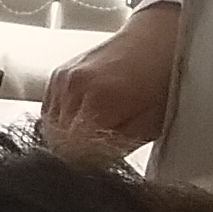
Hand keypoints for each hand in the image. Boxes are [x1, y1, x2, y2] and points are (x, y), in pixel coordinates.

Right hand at [37, 0, 182, 168]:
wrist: (158, 37)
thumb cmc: (164, 79)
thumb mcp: (151, 123)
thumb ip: (117, 148)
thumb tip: (94, 170)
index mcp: (100, 100)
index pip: (74, 153)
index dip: (86, 168)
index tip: (99, 173)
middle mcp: (73, 88)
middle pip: (58, 144)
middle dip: (76, 157)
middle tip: (100, 159)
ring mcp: (61, 80)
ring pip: (49, 131)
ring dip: (67, 141)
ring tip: (95, 138)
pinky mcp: (57, 76)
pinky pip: (49, 113)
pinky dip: (62, 125)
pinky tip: (84, 123)